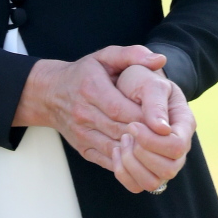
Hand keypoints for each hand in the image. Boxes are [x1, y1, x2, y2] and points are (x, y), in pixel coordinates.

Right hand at [13, 45, 166, 170]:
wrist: (50, 93)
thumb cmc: (83, 73)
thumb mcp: (104, 57)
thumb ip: (133, 55)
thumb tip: (160, 60)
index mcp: (91, 88)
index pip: (121, 108)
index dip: (144, 117)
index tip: (163, 118)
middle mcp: (83, 113)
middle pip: (120, 130)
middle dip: (145, 135)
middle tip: (167, 136)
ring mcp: (82, 133)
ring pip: (115, 148)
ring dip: (138, 151)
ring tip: (158, 147)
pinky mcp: (83, 149)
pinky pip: (108, 161)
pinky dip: (126, 162)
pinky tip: (141, 156)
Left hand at [111, 70, 195, 192]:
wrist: (128, 84)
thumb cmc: (140, 80)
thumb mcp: (148, 82)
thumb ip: (155, 101)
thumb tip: (162, 129)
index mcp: (184, 123)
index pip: (177, 146)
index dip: (153, 141)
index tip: (132, 124)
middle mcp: (177, 147)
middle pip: (168, 170)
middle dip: (143, 153)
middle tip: (127, 132)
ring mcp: (162, 160)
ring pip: (153, 183)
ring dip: (132, 165)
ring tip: (121, 142)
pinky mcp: (145, 168)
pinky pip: (137, 186)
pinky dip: (124, 173)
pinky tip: (115, 151)